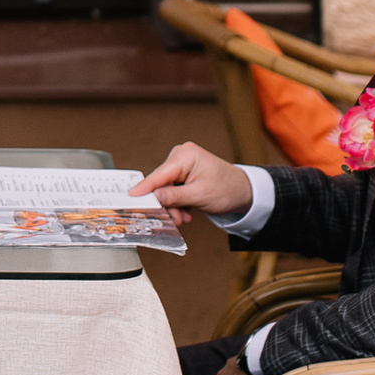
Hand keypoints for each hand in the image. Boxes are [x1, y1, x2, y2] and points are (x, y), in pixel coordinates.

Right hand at [140, 142, 254, 230]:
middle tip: (175, 219)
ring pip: (166, 188)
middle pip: (162, 183)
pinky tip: (186, 212)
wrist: (243, 192)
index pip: (160, 174)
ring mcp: (182, 164)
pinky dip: (177, 202)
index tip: (131, 197)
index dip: (145, 187)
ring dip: (173, 205)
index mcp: (186, 155)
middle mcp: (181, 156)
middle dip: (167, 203)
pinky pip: (172, 189)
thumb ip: (174, 196)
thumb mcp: (199, 196)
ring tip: (184, 218)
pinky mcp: (183, 173)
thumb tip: (154, 196)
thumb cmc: (227, 189)